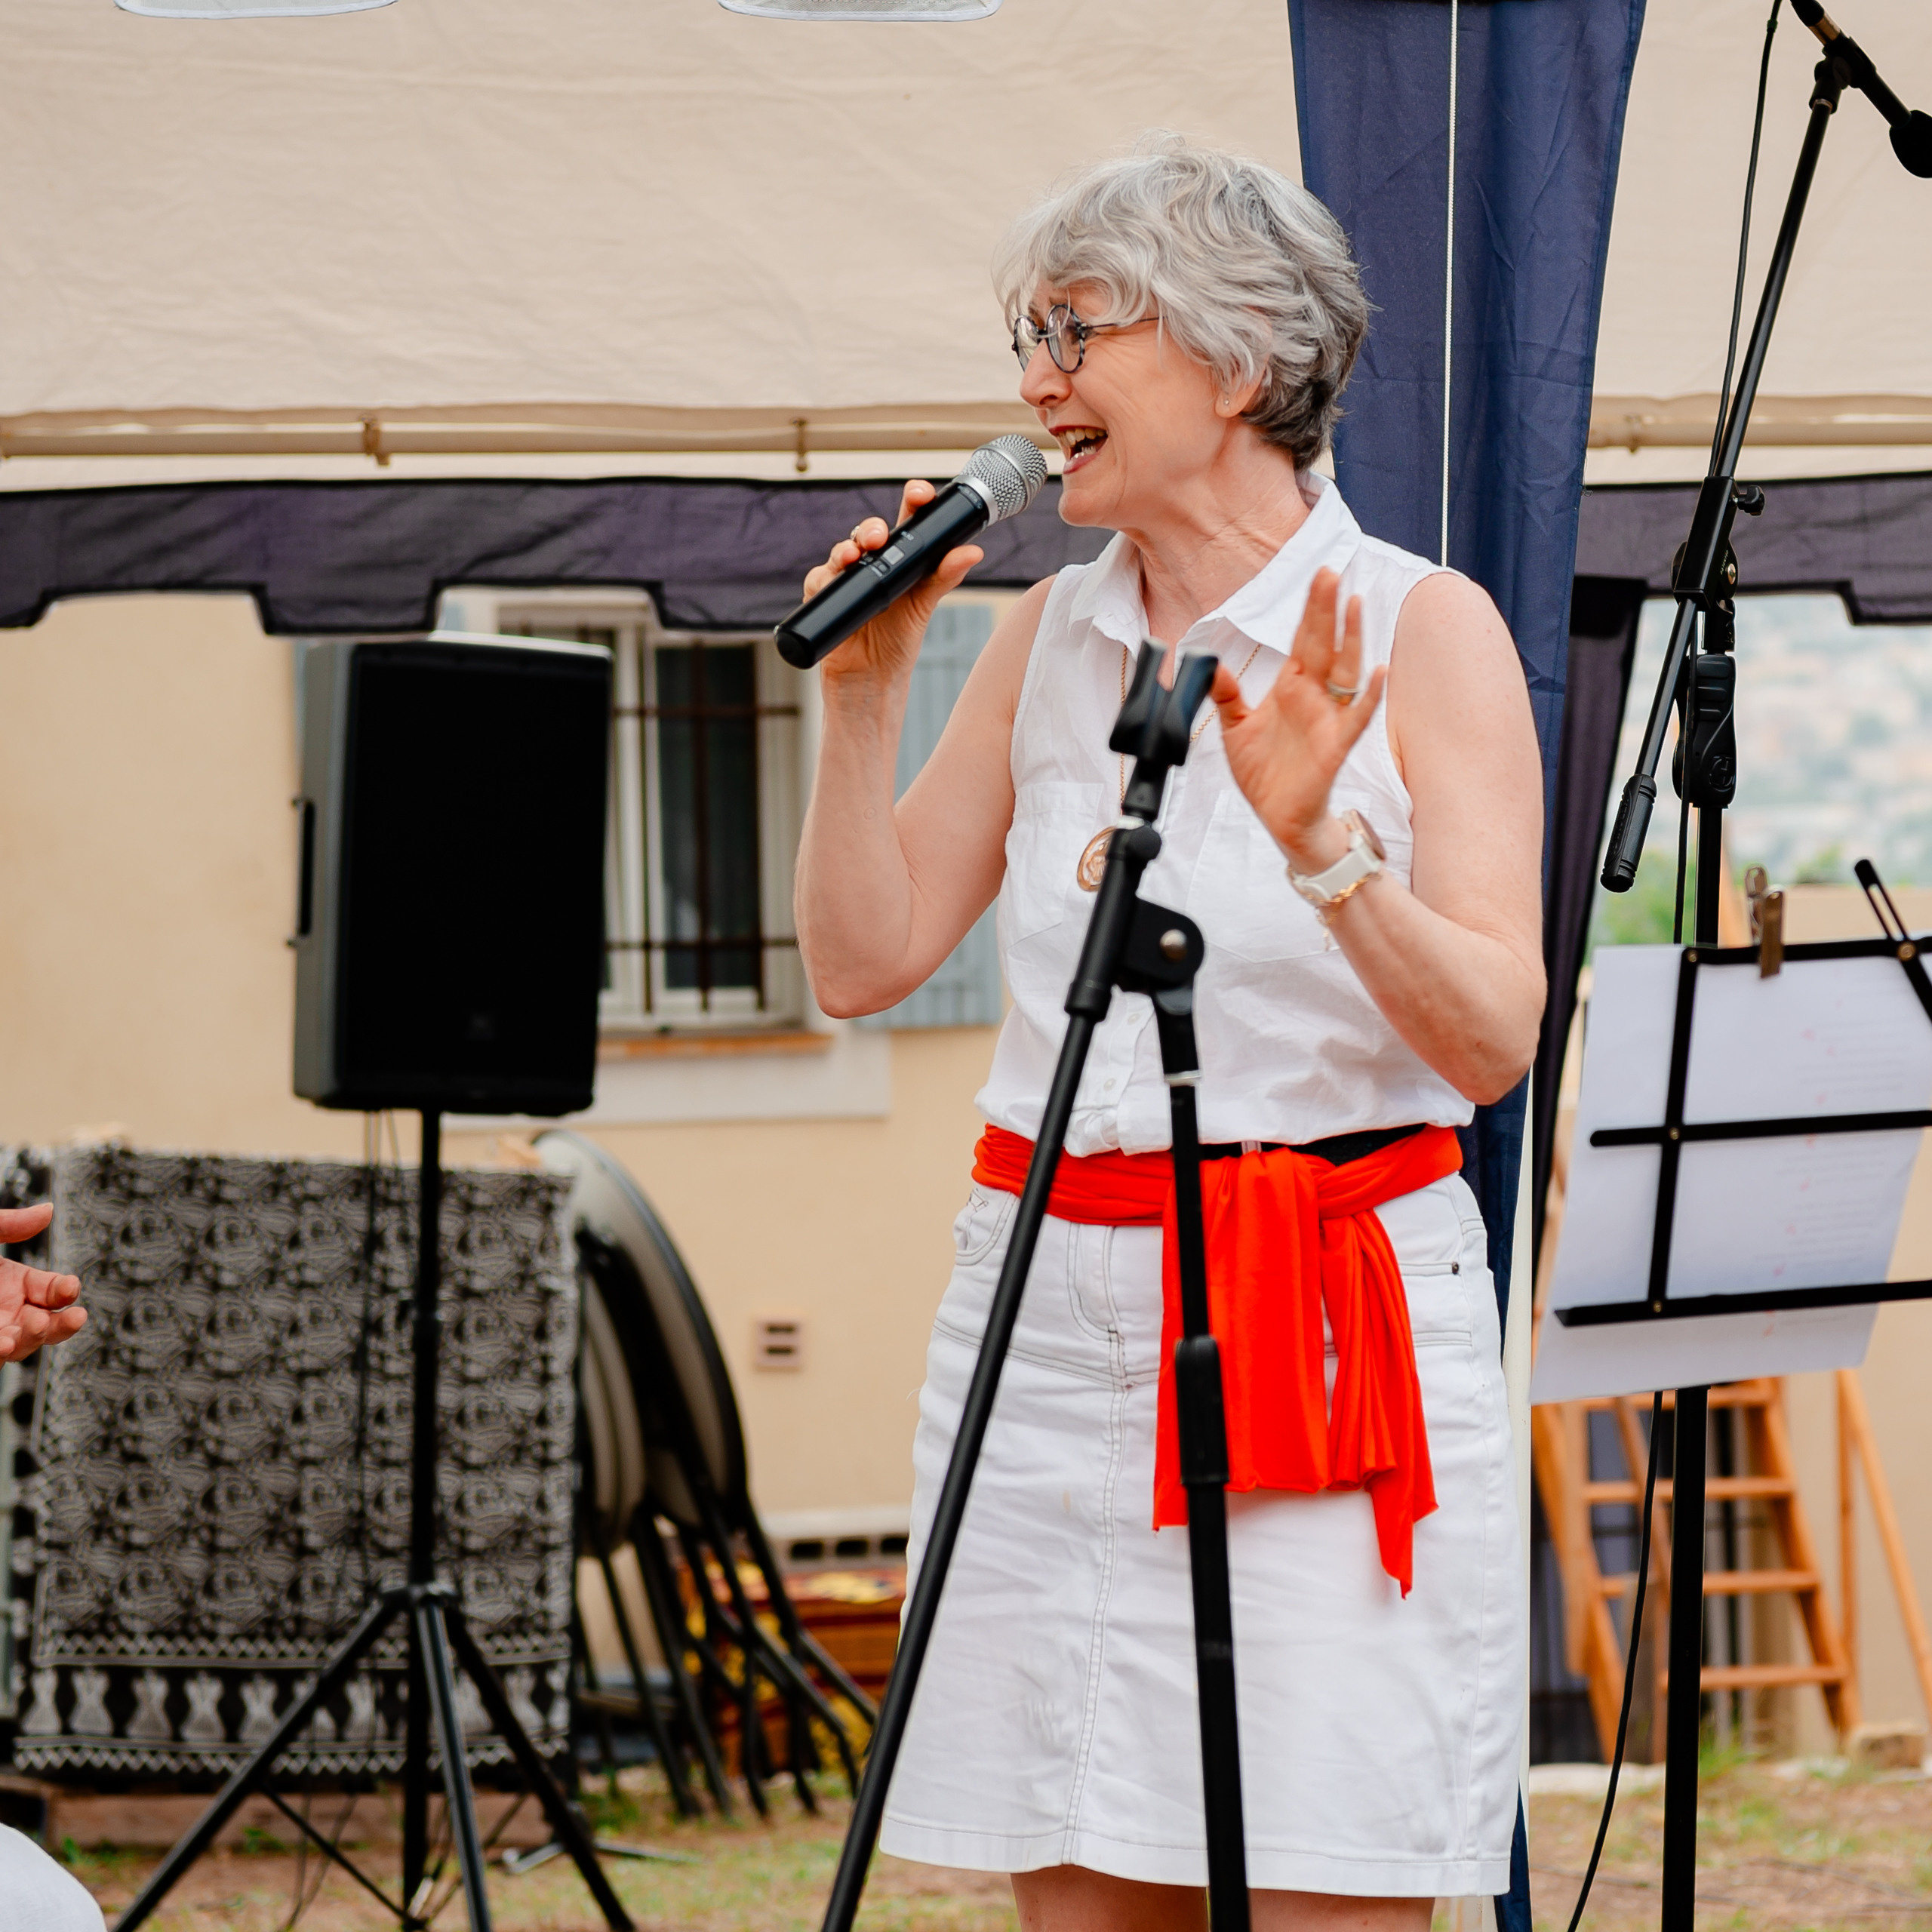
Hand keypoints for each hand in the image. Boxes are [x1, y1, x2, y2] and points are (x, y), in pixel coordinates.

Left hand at [0, 1203, 85, 1362]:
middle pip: (49, 1324)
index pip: (53, 1290)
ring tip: (31, 1327)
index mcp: (13, 1283)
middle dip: (63, 1323)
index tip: (69, 1286)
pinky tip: (4, 1344)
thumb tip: (48, 1210)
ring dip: (34, 1339)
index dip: (64, 1289)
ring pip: (26, 1345)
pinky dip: (3, 1354)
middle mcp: (8, 1312)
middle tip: (75, 1317)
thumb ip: (10, 1224)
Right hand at [801, 478, 983, 687]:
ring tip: (854, 555)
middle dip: (873, 528)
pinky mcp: (823, 596)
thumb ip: (945, 575)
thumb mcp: (924, 606)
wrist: (871, 681)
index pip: (907, 519)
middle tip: (880, 536)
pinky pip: (819, 579)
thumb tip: (973, 552)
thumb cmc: (898, 642)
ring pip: (842, 550)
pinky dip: (824, 577)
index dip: (913, 501)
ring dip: (846, 548)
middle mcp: (872, 562)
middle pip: (870, 531)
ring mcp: (846, 577)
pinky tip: (832, 579)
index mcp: (901, 558)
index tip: (920, 493)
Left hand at [1212, 567, 1385, 869]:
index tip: (1317, 576)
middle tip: (1331, 573)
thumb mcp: (1235, 727)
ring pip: (1345, 671)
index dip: (1310, 609)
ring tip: (1355, 605)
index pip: (1303, 640)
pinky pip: (1357, 717)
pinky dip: (1369, 695)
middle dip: (1326, 610)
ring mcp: (1328, 718)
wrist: (1277, 814)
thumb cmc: (1264, 772)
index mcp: (1292, 688)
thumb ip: (1226, 695)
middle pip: (1324, 644)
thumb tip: (1208, 666)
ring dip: (1351, 639)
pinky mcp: (1336, 744)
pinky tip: (1378, 672)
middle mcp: (1314, 697)